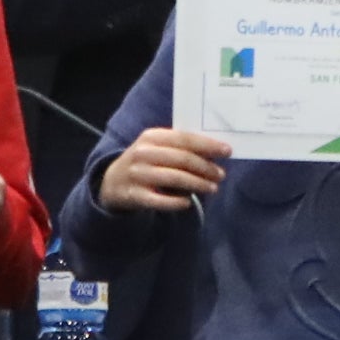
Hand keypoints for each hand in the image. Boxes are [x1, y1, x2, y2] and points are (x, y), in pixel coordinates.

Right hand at [97, 128, 229, 212]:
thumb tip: (215, 151)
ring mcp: (138, 175)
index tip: (228, 151)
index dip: (208, 145)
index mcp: (151, 137)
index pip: (184, 139)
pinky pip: (161, 200)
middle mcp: (143, 153)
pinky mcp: (135, 195)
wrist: (112, 182)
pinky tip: (188, 202)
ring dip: (198, 184)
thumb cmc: (145, 162)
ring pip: (175, 179)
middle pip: (182, 159)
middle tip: (220, 175)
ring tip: (212, 188)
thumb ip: (180, 147)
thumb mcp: (157, 148)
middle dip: (206, 168)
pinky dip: (177, 202)